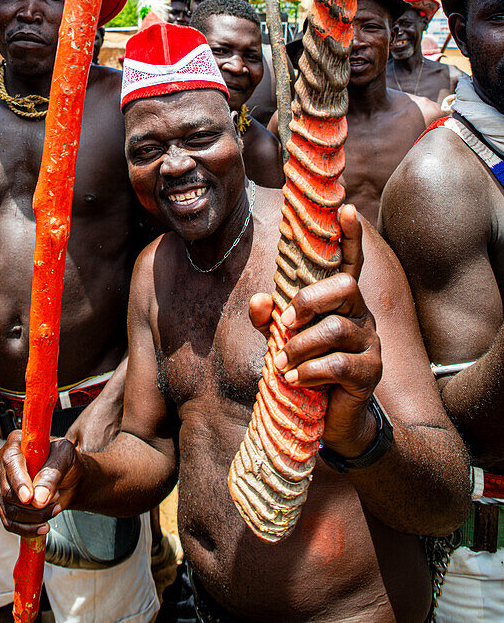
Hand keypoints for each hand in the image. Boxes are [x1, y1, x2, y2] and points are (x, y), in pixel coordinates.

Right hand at [0, 431, 82, 536]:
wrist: (68, 477)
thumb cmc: (66, 460)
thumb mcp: (66, 457)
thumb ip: (52, 474)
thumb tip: (38, 499)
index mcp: (16, 442)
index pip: (11, 462)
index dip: (19, 481)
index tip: (29, 498)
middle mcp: (3, 463)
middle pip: (7, 491)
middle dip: (33, 504)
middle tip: (56, 500)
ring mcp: (1, 484)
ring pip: (9, 510)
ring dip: (34, 517)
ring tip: (55, 509)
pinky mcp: (4, 504)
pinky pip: (10, 523)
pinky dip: (28, 529)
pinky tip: (44, 527)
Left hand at [66, 391, 121, 452]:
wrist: (109, 403)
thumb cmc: (93, 413)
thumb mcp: (75, 426)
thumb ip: (69, 439)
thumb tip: (66, 447)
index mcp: (86, 447)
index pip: (80, 447)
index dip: (80, 437)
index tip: (83, 428)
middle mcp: (98, 449)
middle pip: (90, 445)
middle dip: (88, 436)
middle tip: (90, 424)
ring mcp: (107, 443)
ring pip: (99, 441)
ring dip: (97, 434)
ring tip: (97, 423)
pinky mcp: (115, 437)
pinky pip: (107, 436)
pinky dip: (105, 430)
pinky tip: (104, 422)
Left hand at [249, 205, 381, 459]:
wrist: (335, 421)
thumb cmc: (307, 370)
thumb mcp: (283, 341)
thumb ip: (271, 319)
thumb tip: (259, 301)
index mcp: (340, 302)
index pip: (350, 262)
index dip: (351, 237)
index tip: (347, 208)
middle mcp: (360, 316)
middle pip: (344, 287)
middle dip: (310, 300)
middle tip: (287, 323)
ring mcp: (369, 344)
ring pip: (336, 329)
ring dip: (300, 346)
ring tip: (283, 363)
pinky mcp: (370, 373)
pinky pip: (339, 364)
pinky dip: (310, 371)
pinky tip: (296, 380)